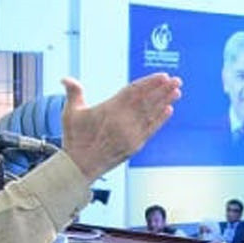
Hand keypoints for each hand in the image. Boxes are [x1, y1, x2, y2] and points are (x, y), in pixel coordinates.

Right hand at [60, 72, 181, 177]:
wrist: (80, 167)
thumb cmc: (75, 140)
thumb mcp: (70, 113)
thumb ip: (73, 93)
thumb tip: (66, 79)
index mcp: (110, 109)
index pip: (134, 91)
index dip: (150, 83)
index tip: (162, 76)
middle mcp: (124, 121)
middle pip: (148, 101)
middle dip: (163, 90)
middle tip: (177, 80)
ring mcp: (131, 134)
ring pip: (152, 114)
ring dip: (165, 101)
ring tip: (176, 92)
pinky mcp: (135, 145)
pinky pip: (151, 129)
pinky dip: (161, 119)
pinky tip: (169, 110)